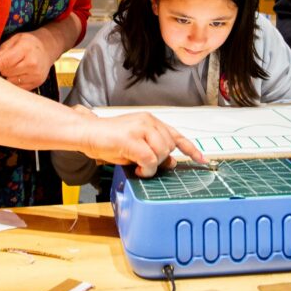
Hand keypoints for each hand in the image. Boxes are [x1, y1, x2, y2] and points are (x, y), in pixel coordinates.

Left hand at [0, 31, 56, 89]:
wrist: (48, 48)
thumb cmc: (28, 43)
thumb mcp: (16, 39)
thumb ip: (2, 50)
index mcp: (26, 49)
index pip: (4, 62)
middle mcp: (32, 64)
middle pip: (6, 73)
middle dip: (1, 69)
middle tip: (2, 64)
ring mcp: (35, 75)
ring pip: (10, 82)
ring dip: (7, 77)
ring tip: (12, 68)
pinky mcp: (36, 83)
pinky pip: (18, 88)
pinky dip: (14, 82)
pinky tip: (17, 74)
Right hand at [76, 110, 205, 177]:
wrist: (88, 133)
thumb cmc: (109, 140)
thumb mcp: (137, 147)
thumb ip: (154, 151)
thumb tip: (171, 163)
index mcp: (151, 121)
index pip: (177, 135)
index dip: (191, 149)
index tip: (202, 160)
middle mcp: (149, 121)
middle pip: (170, 147)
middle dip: (160, 160)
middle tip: (144, 165)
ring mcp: (140, 128)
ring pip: (161, 153)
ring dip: (153, 165)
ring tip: (139, 166)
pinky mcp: (131, 138)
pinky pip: (149, 159)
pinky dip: (146, 168)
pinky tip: (138, 168)